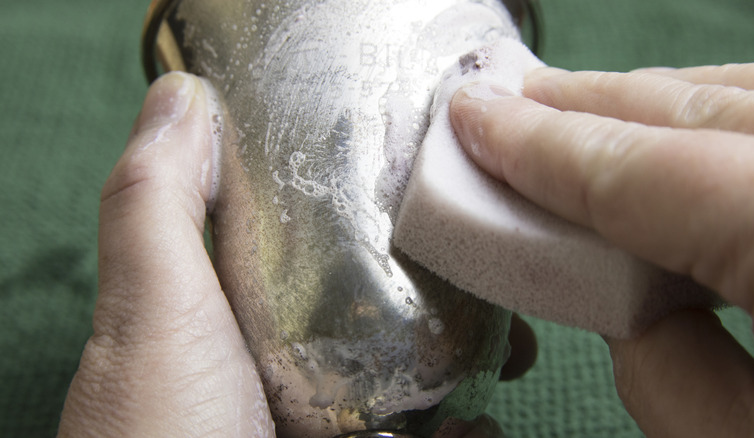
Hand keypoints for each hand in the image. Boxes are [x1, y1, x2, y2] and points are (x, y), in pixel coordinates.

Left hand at [58, 72, 534, 436]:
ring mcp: (322, 428)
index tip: (418, 183)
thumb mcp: (151, 309)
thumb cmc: (163, 431)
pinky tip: (482, 422)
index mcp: (233, 322)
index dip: (360, 211)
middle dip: (435, 287)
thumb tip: (181, 95)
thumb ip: (158, 207)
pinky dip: (464, 430)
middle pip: (371, 312)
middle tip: (490, 262)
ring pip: (408, 380)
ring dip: (465, 358)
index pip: (305, 246)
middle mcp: (278, 375)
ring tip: (510, 338)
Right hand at [450, 63, 753, 436]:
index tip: (476, 119)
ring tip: (595, 110)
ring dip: (674, 107)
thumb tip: (620, 307)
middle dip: (601, 105)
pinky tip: (701, 141)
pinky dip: (742, 128)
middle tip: (520, 98)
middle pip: (717, 113)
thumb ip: (670, 373)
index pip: (651, 170)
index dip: (545, 145)